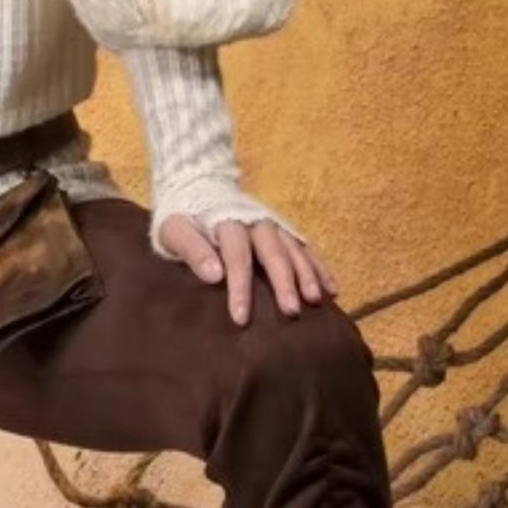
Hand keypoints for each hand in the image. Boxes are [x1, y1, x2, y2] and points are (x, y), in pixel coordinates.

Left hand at [157, 212, 337, 326]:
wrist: (200, 189)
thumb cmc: (184, 219)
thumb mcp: (174, 230)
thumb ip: (192, 249)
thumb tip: (213, 276)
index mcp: (228, 222)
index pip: (237, 256)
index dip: (239, 287)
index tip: (241, 318)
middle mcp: (256, 222)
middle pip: (273, 252)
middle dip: (283, 282)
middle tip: (290, 311)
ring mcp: (274, 226)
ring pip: (294, 250)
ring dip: (307, 274)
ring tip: (316, 300)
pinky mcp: (284, 232)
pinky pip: (306, 249)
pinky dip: (320, 268)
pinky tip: (332, 290)